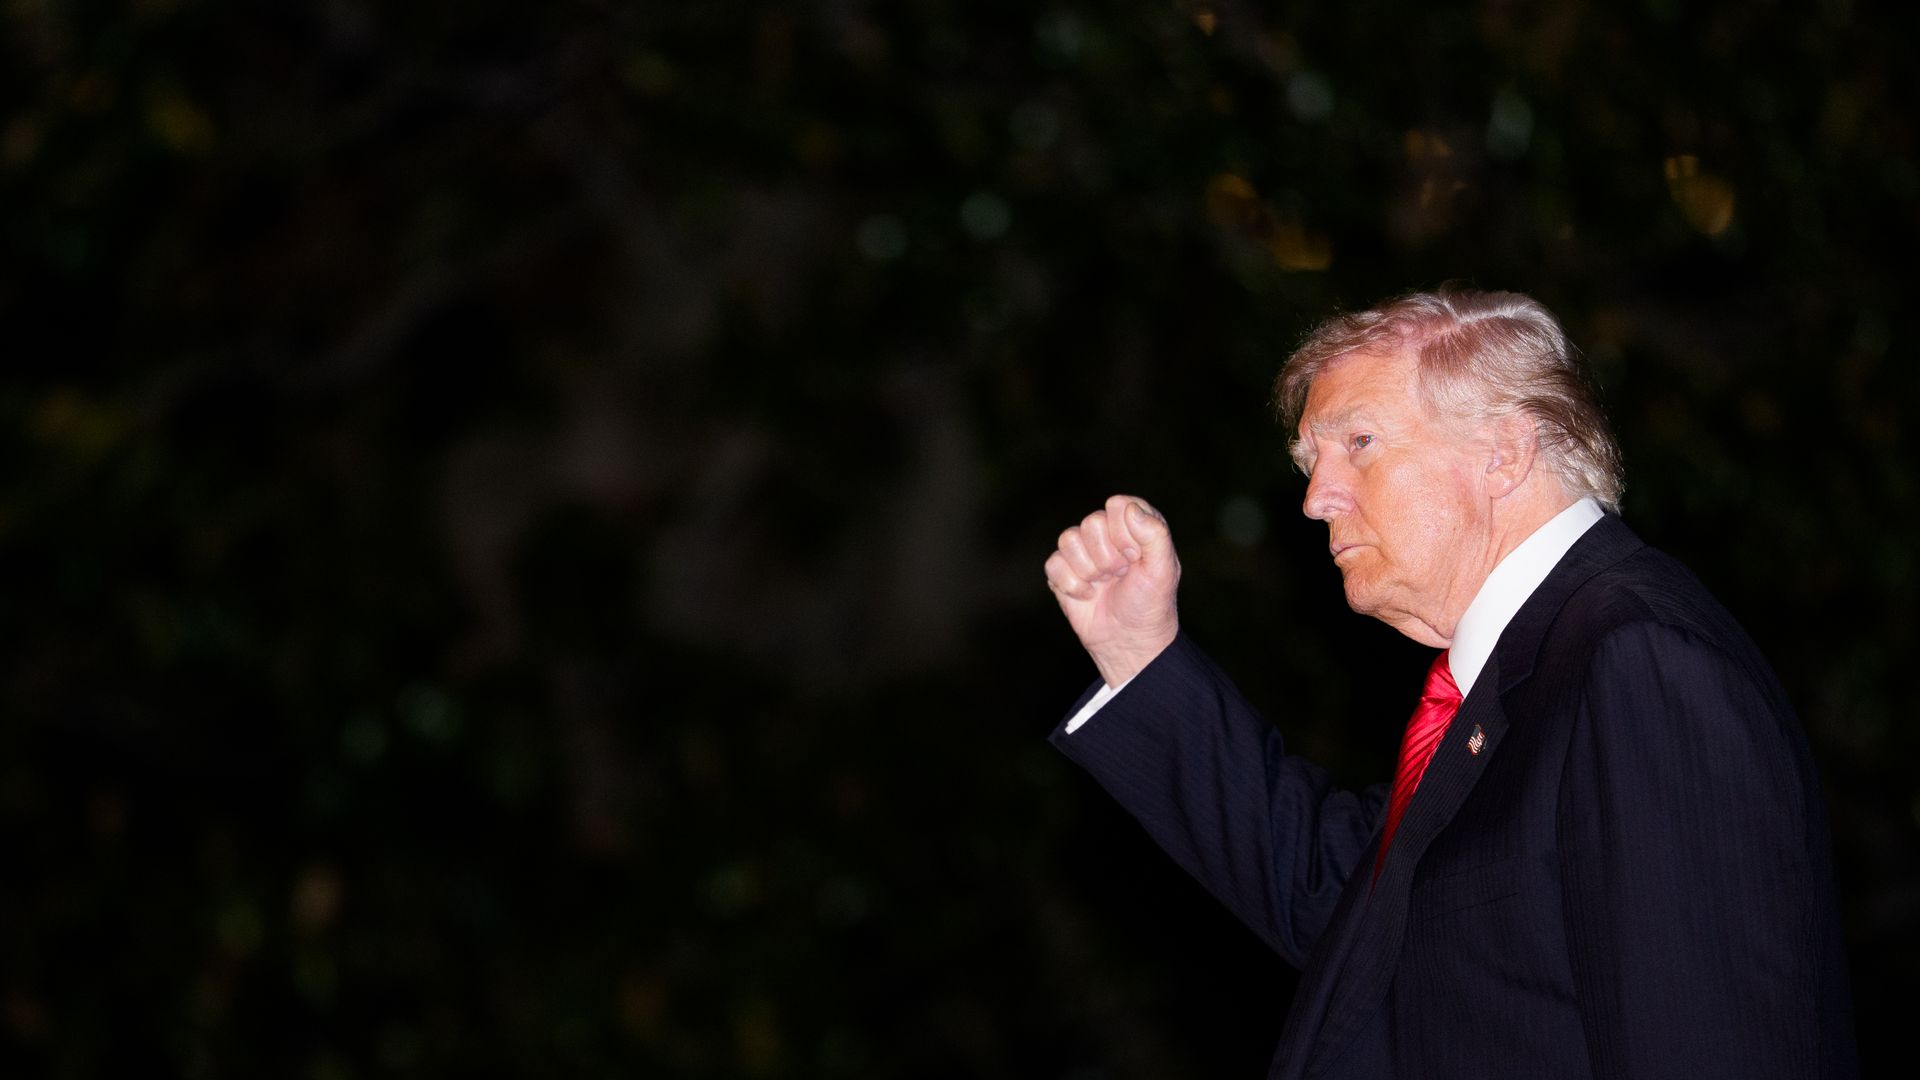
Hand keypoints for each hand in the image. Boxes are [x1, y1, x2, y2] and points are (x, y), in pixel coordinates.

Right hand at [1044, 494, 1180, 686]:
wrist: (1127, 642)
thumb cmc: (1150, 604)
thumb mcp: (1163, 570)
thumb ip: (1155, 534)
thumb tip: (1129, 508)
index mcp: (1135, 525)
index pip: (1118, 506)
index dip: (1125, 534)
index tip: (1135, 558)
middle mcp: (1107, 533)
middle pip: (1092, 523)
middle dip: (1107, 556)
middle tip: (1120, 575)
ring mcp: (1082, 552)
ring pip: (1068, 539)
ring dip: (1089, 571)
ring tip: (1103, 585)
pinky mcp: (1062, 571)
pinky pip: (1053, 563)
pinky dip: (1071, 585)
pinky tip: (1087, 596)